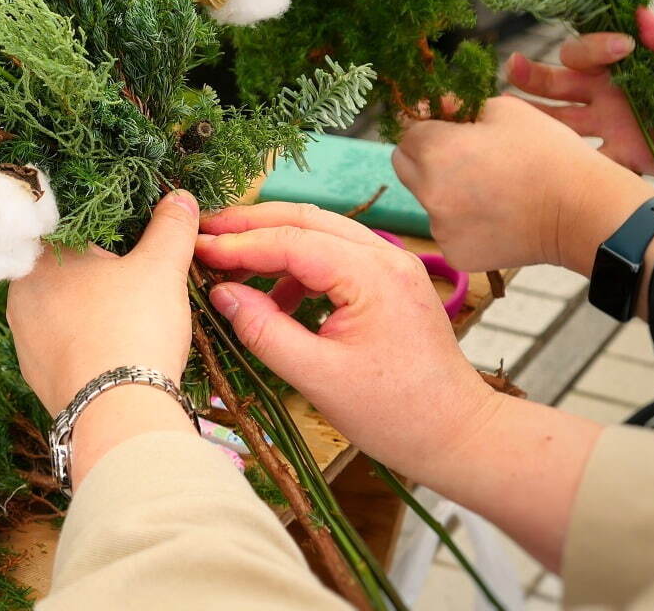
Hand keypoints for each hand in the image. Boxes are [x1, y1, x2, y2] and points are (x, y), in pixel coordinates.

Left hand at [8, 191, 198, 415]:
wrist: (117, 412)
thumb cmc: (134, 326)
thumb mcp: (161, 268)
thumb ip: (171, 227)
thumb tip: (181, 197)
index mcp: (38, 258)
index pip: (61, 227)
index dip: (95, 228)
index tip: (121, 235)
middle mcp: (19, 295)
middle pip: (59, 269)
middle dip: (92, 269)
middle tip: (130, 273)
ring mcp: (23, 339)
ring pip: (58, 309)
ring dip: (86, 307)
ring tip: (126, 313)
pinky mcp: (35, 375)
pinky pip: (61, 345)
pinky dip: (84, 341)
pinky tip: (112, 347)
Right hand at [195, 202, 496, 479]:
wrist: (456, 434)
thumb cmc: (395, 414)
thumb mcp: (318, 377)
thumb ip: (265, 330)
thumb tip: (221, 294)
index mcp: (372, 274)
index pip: (291, 241)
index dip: (238, 244)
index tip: (197, 248)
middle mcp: (385, 255)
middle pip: (305, 219)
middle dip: (250, 224)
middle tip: (204, 234)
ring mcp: (391, 263)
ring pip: (319, 232)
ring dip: (273, 241)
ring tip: (229, 264)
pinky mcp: (389, 280)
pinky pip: (334, 255)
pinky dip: (297, 265)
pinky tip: (273, 296)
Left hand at [393, 95, 653, 273]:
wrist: (582, 211)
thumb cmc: (547, 153)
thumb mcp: (504, 110)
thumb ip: (460, 108)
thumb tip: (437, 109)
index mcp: (435, 151)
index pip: (406, 132)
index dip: (426, 125)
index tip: (446, 124)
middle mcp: (428, 191)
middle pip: (404, 166)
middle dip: (424, 156)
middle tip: (462, 154)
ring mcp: (440, 227)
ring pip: (426, 201)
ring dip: (444, 190)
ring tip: (489, 188)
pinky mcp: (455, 254)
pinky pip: (447, 230)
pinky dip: (462, 222)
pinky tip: (495, 215)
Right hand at [507, 7, 653, 180]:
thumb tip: (641, 14)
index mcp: (619, 61)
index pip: (585, 51)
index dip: (595, 47)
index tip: (624, 47)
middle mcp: (605, 93)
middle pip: (556, 84)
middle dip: (531, 77)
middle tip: (513, 68)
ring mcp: (610, 127)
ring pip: (559, 124)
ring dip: (534, 120)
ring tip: (506, 115)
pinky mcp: (624, 160)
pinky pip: (589, 165)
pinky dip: (568, 165)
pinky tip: (548, 161)